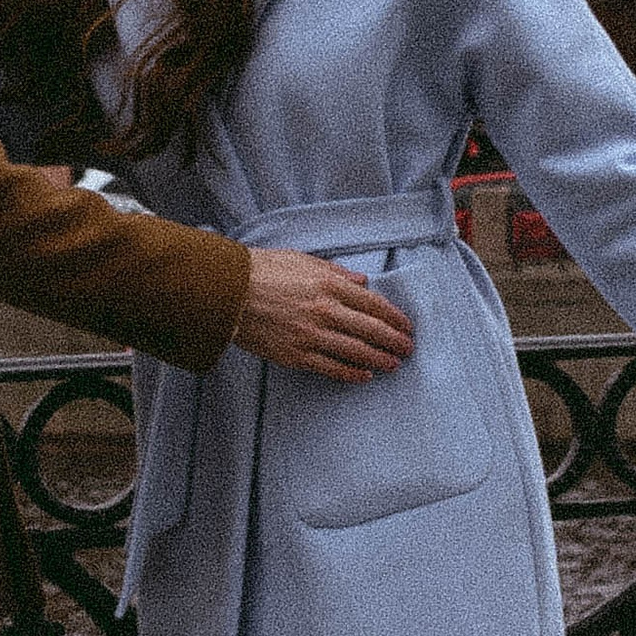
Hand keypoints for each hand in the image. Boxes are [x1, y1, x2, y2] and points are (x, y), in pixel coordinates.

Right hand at [234, 249, 415, 378]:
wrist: (226, 291)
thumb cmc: (262, 270)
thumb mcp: (303, 259)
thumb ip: (336, 271)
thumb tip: (363, 281)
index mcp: (328, 284)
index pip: (373, 303)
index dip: (394, 317)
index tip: (406, 325)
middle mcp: (324, 310)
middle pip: (370, 330)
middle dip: (394, 341)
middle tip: (408, 348)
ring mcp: (310, 335)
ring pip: (355, 352)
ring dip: (379, 359)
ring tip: (393, 364)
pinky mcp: (295, 354)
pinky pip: (330, 367)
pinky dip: (351, 373)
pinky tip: (365, 375)